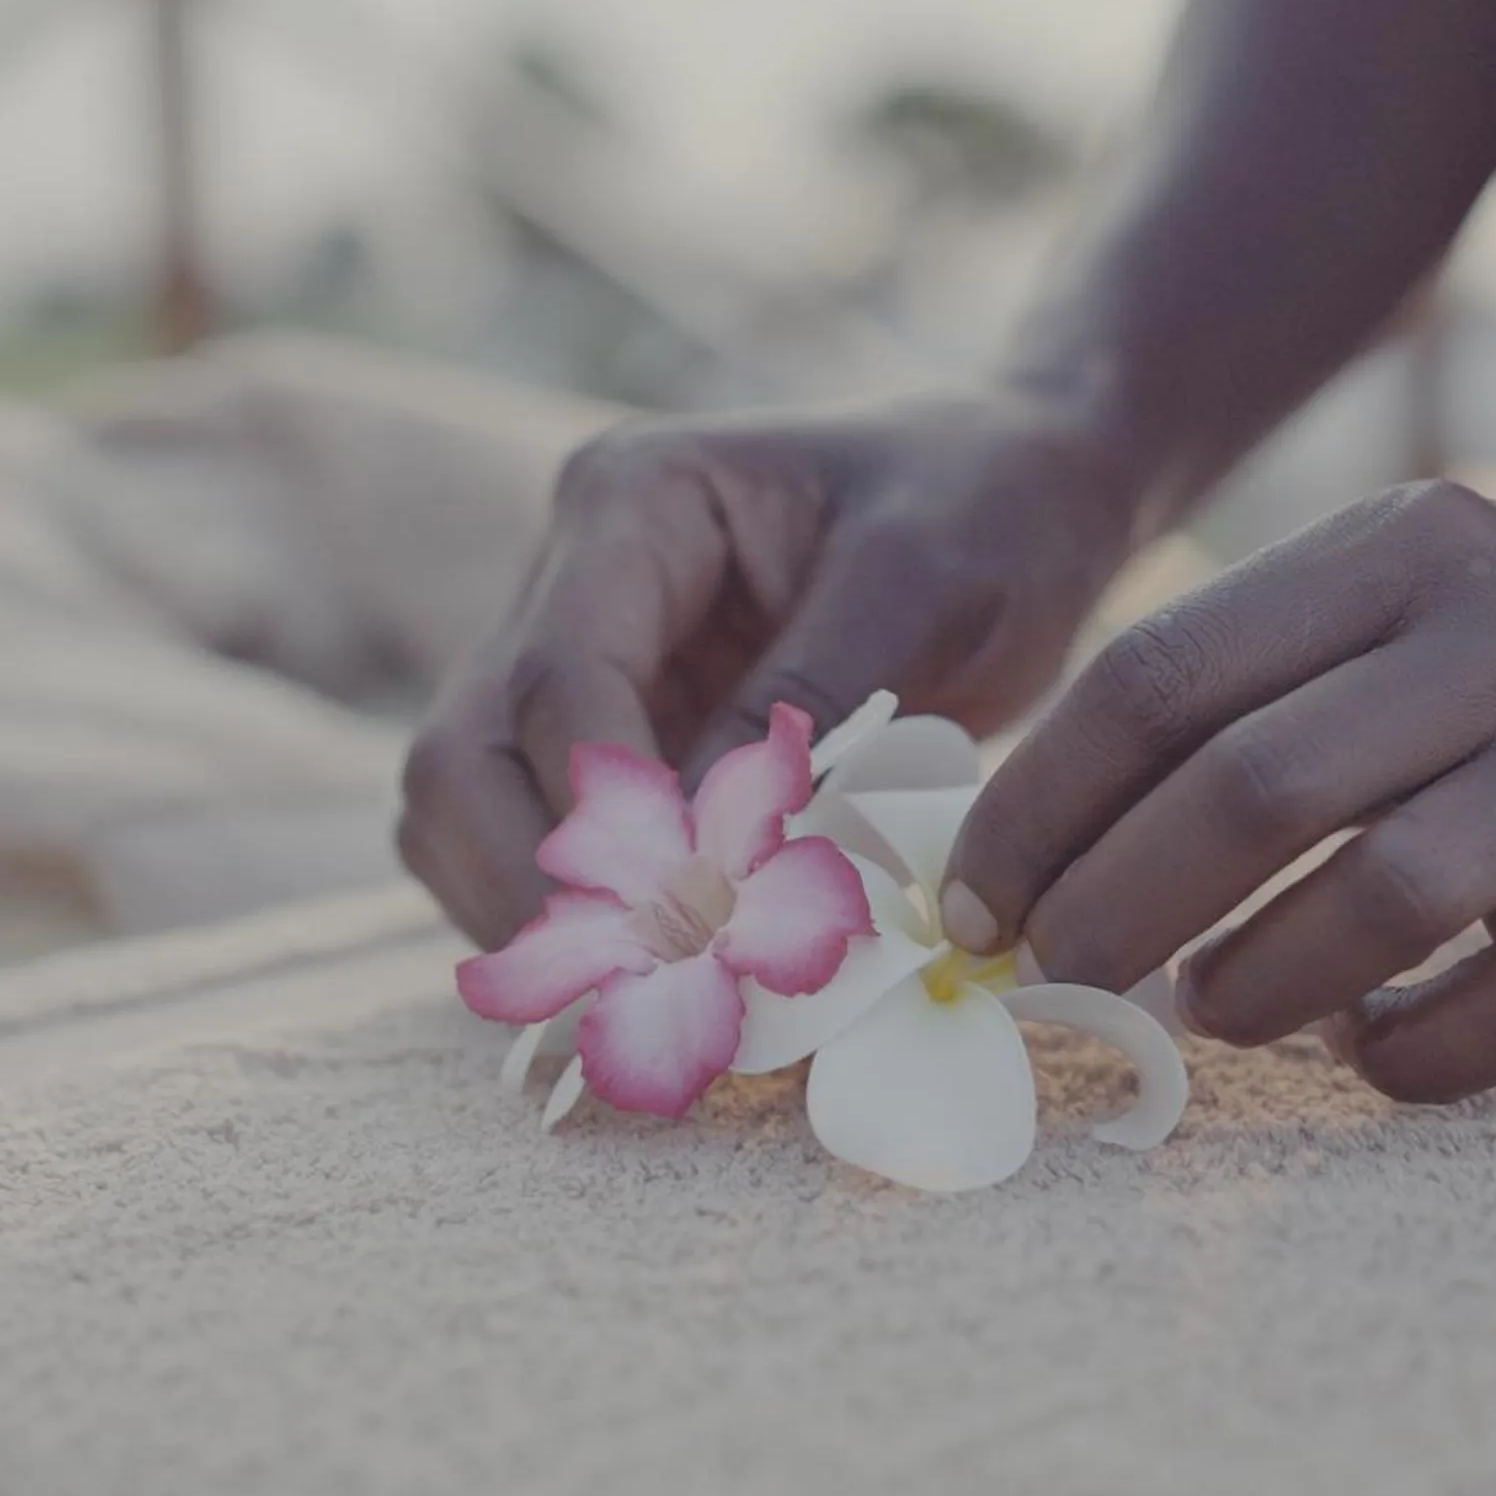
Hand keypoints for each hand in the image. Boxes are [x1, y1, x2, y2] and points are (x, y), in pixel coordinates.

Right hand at [398, 394, 1140, 947]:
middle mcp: (575, 574)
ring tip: (663, 1002)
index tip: (686, 926)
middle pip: (464, 758)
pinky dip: (590, 921)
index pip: (555, 679)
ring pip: (471, 815)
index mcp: (635, 501)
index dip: (602, 820)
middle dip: (536, 890)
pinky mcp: (623, 734)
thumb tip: (704, 858)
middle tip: (654, 991)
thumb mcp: (924, 585)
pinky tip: (677, 980)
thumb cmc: (991, 510)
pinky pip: (550, 845)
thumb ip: (807, 702)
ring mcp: (586, 659)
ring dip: (543, 921)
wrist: (1031, 493)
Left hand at [940, 480, 1495, 1102]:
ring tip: (1208, 1008)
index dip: (1038, 808)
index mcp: (1393, 547)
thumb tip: (1022, 859)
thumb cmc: (1489, 651)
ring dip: (1253, 985)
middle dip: (1114, 908)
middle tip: (1056, 976)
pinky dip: (1410, 1055)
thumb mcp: (1365, 594)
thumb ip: (1217, 689)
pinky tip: (1360, 1048)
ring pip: (1387, 899)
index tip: (974, 902)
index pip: (1160, 677)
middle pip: (1256, 789)